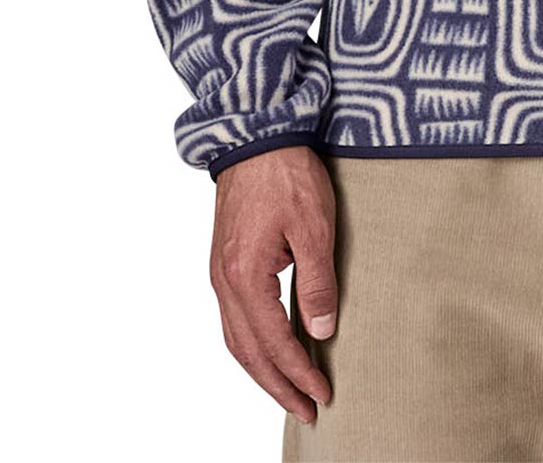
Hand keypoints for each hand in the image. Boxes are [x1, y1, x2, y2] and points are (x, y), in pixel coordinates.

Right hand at [209, 146, 337, 422]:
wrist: (255, 133)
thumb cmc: (286, 172)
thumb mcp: (314, 225)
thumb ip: (317, 281)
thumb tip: (320, 330)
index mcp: (245, 276)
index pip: (274, 343)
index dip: (298, 374)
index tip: (322, 395)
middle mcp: (224, 281)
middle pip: (248, 352)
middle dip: (278, 386)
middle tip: (307, 409)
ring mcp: (220, 272)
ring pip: (236, 339)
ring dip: (262, 370)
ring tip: (289, 390)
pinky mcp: (224, 261)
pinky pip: (233, 318)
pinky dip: (251, 344)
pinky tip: (269, 348)